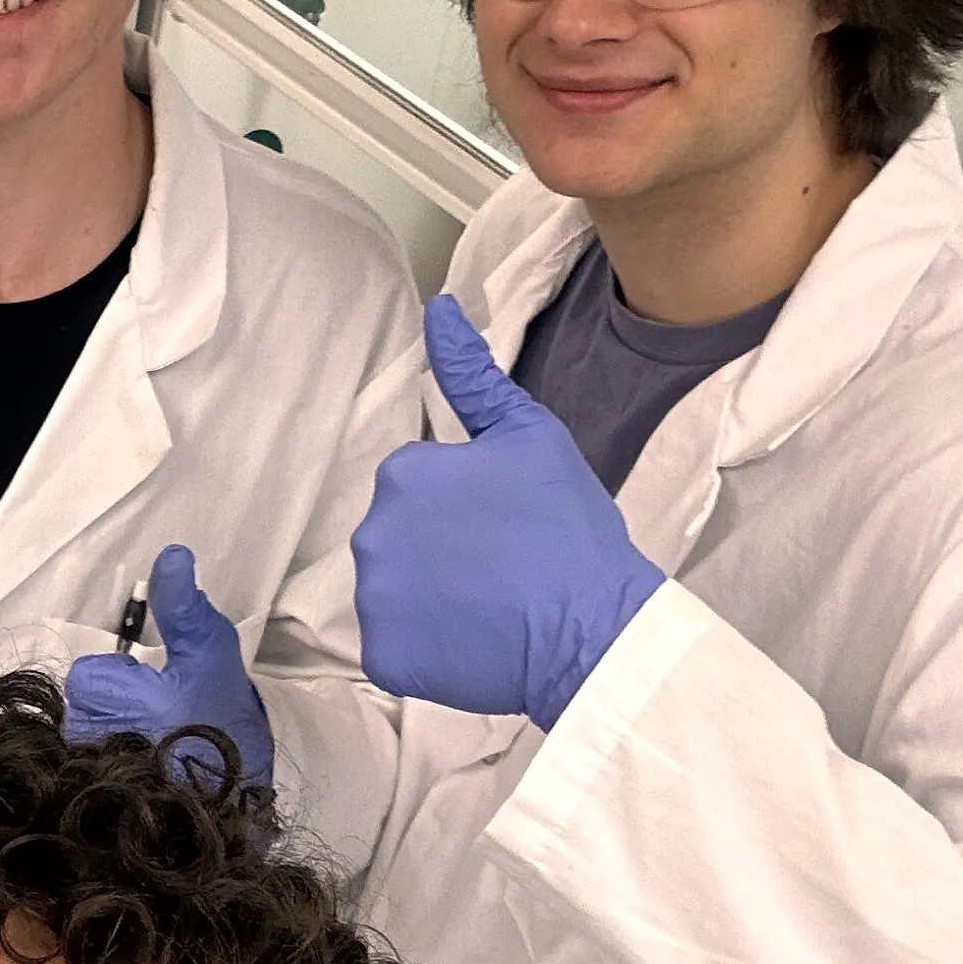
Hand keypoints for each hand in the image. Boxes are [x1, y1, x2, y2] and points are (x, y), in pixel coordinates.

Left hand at [62, 545, 273, 792]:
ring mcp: (90, 775)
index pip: (89, 675)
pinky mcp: (93, 799)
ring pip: (84, 732)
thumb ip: (183, 607)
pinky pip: (85, 765)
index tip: (159, 692)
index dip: (125, 678)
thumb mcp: (211, 655)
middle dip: (117, 705)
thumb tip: (172, 555)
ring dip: (113, 733)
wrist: (237, 805)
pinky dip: (111, 762)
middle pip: (83, 703)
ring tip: (157, 745)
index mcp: (115, 703)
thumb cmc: (224, 725)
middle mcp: (92, 742)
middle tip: (163, 717)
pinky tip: (146, 770)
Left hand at [353, 294, 664, 730]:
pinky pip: (395, 645)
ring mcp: (374, 599)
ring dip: (431, 597)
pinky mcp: (383, 656)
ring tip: (490, 606)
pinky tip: (473, 641)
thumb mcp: (530, 434)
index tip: (507, 524)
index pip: (419, 487)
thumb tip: (437, 306)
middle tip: (502, 566)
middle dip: (441, 549)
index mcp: (402, 473)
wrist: (591, 627)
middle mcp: (371, 532)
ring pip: (395, 591)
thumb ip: (472, 373)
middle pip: (400, 537)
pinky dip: (426, 646)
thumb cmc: (566, 527)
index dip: (466, 507)